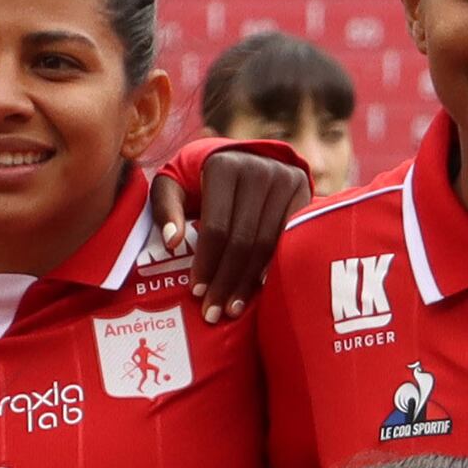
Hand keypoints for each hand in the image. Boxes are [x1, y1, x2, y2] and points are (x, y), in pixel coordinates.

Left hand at [172, 146, 307, 320]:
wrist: (242, 154)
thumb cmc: (197, 176)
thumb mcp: (172, 184)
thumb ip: (165, 209)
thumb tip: (173, 242)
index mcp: (223, 167)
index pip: (217, 227)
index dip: (207, 263)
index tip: (196, 292)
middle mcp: (258, 170)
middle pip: (244, 240)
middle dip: (227, 281)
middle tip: (213, 313)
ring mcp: (284, 180)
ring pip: (268, 244)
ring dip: (250, 281)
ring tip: (233, 309)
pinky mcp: (302, 191)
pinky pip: (289, 239)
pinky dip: (274, 265)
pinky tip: (260, 289)